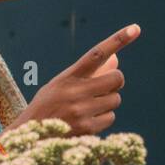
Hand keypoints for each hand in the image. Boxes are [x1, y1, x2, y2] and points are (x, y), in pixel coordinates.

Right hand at [9, 24, 140, 134]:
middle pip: (116, 78)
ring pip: (115, 99)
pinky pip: (111, 117)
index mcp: (68, 76)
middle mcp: (76, 91)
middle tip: (104, 87)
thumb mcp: (62, 84)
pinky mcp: (88, 128)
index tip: (135, 29)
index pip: (97, 54)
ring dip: (108, 102)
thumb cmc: (48, 106)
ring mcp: (82, 111)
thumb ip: (87, 73)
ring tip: (88, 107)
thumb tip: (116, 60)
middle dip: (115, 82)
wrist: (30, 136)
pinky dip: (103, 118)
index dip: (118, 40)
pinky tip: (87, 120)